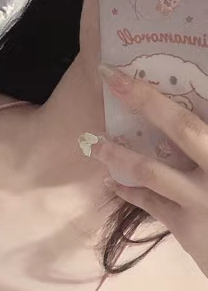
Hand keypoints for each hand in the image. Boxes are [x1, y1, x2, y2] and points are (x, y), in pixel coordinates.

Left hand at [87, 63, 207, 277]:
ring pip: (153, 170)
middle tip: (113, 77)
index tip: (144, 67)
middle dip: (145, 99)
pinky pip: (150, 202)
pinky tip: (111, 180)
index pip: (202, 107)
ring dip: (118, 155)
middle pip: (181, 126)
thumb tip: (187, 112)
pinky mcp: (186, 223)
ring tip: (93, 143)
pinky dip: (128, 190)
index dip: (166, 91)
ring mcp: (202, 196)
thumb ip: (202, 138)